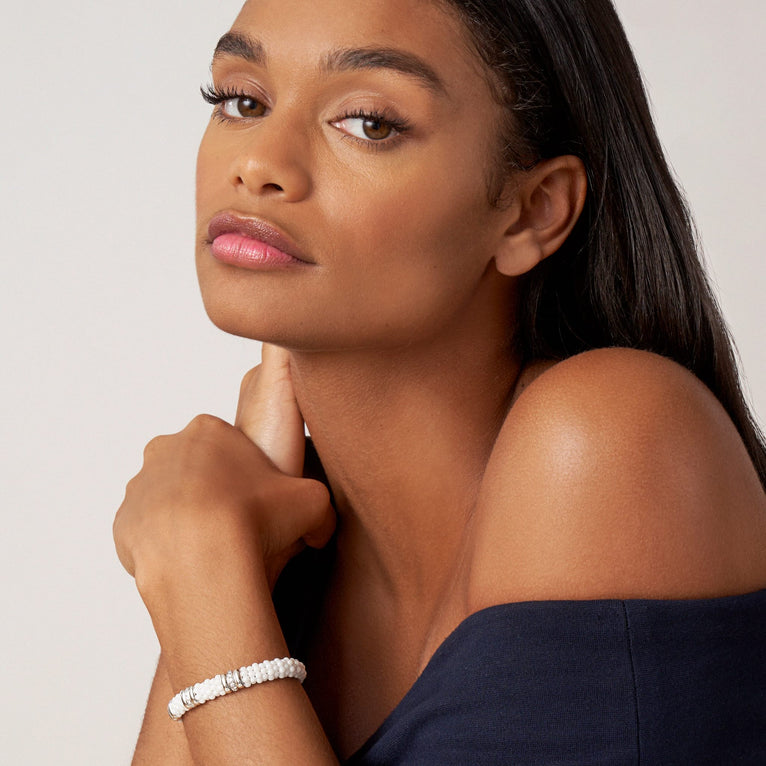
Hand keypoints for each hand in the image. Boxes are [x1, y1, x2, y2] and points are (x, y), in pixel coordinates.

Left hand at [113, 344, 335, 611]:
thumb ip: (319, 505)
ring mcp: (140, 485)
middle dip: (215, 490)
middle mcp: (167, 448)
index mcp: (209, 430)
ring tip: (216, 548)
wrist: (203, 559)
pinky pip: (148, 531)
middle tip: (240, 522)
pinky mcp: (123, 523)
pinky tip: (192, 563)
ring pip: (169, 499)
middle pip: (196, 467)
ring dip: (188, 517)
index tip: (259, 498)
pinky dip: (167, 545)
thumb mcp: (313, 501)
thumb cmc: (257, 519)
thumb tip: (320, 528)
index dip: (249, 472)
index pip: (229, 443)